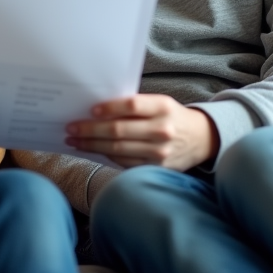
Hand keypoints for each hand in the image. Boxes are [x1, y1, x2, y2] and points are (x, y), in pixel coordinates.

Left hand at [65, 94, 219, 170]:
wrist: (201, 139)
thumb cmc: (172, 116)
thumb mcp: (160, 103)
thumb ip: (135, 106)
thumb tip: (97, 109)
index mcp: (163, 108)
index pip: (131, 106)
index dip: (109, 107)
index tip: (90, 109)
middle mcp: (162, 130)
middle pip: (119, 131)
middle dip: (90, 130)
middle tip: (71, 127)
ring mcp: (159, 152)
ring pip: (117, 149)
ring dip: (91, 145)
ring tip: (74, 140)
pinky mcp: (156, 168)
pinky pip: (124, 162)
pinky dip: (104, 155)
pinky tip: (91, 149)